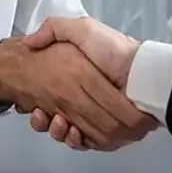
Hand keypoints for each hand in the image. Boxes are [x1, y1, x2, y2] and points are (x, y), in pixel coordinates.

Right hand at [0, 37, 152, 149]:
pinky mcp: (108, 132)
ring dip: (58, 133)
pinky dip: (77, 142)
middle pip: (58, 121)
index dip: (38, 108)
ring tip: (59, 124)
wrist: (141, 69)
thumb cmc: (113, 50)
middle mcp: (86, 101)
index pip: (51, 101)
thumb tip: (30, 42)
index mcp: (79, 82)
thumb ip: (55, 29)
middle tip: (43, 115)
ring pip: (69, 135)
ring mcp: (97, 118)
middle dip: (46, 123)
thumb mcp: (83, 29)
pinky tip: (72, 133)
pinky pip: (88, 144)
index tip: (33, 107)